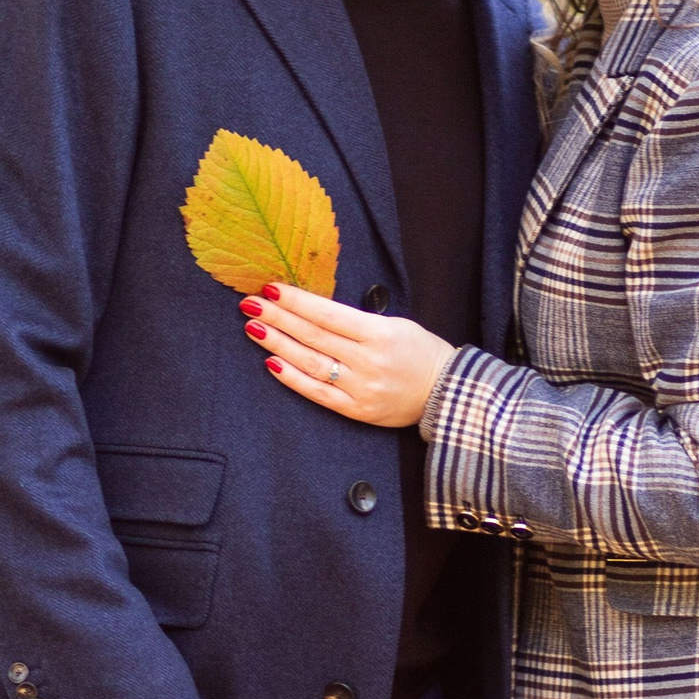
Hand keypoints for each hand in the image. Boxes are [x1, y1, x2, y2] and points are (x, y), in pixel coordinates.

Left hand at [246, 282, 456, 428]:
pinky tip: (271, 364)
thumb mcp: (396, 325)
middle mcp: (368, 360)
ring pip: (312, 362)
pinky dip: (294, 379)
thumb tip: (312, 311)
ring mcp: (361, 387)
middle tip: (251, 303)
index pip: (328, 314)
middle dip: (279, 318)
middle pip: (314, 336)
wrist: (447, 393)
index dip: (297, 301)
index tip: (271, 288)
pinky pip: (319, 393)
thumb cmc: (420, 353)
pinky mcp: (357, 410)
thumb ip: (357, 321)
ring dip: (279, 344)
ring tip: (254, 328)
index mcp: (380, 333)